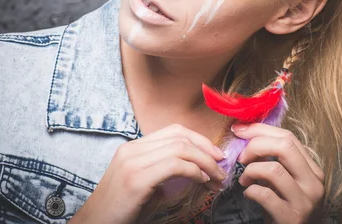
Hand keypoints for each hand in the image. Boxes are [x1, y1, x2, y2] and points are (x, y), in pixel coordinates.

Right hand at [71, 123, 226, 223]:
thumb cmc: (120, 209)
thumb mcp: (142, 183)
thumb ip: (161, 170)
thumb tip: (195, 169)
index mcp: (133, 147)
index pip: (174, 130)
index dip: (199, 139)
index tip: (215, 155)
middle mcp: (132, 149)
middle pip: (180, 136)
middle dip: (207, 149)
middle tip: (221, 166)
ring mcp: (132, 162)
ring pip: (180, 148)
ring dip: (205, 162)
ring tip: (216, 178)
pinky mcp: (136, 179)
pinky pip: (174, 165)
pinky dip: (194, 171)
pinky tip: (201, 181)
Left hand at [232, 123, 324, 223]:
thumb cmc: (285, 206)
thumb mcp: (284, 180)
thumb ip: (274, 159)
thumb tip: (248, 135)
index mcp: (312, 169)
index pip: (288, 137)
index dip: (260, 130)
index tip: (239, 131)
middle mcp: (313, 182)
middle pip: (285, 146)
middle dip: (256, 145)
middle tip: (241, 157)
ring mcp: (305, 201)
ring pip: (274, 169)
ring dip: (251, 170)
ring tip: (243, 179)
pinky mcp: (291, 218)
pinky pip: (265, 195)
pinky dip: (251, 191)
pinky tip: (248, 193)